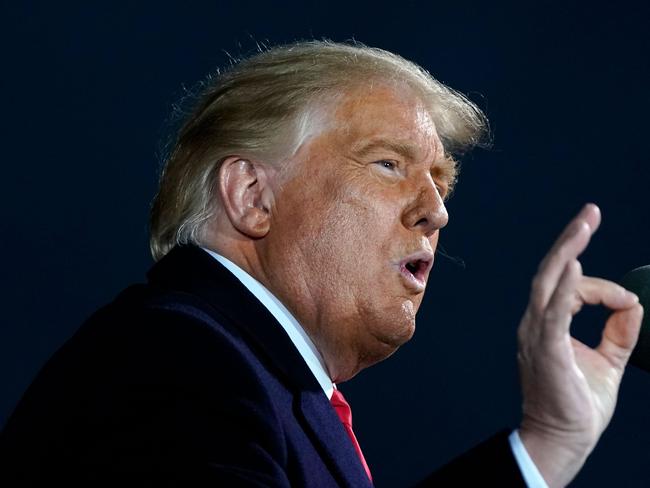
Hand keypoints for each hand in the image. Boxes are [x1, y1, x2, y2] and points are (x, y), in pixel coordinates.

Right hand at [517, 204, 643, 487]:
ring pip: (549, 283)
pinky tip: (574, 264)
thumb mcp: (609, 360)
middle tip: (590, 213)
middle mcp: (536, 323)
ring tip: (585, 224)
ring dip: (567, 251)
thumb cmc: (579, 402)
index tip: (627, 302)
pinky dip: (564, 287)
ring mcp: (537, 334)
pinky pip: (553, 312)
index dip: (601, 286)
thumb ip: (620, 330)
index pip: (570, 288)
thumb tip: (635, 303)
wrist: (564, 439)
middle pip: (551, 272)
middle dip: (571, 240)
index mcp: (547, 324)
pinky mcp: (546, 349)